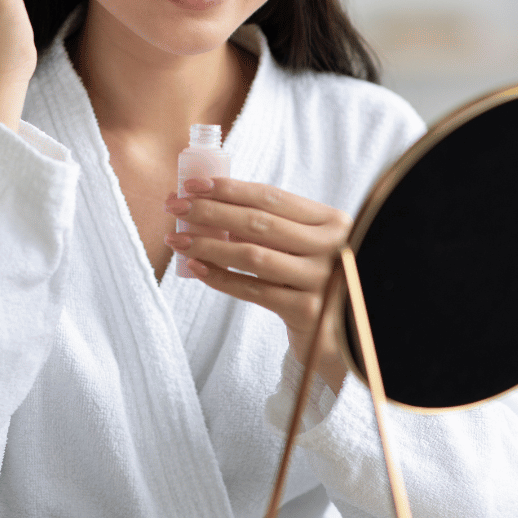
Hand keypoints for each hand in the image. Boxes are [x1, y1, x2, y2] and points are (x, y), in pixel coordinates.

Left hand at [164, 177, 350, 391]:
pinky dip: (220, 277)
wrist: (343, 332)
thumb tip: (207, 203)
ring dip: (208, 244)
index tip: (191, 185)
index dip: (228, 188)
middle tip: (173, 207)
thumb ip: (272, 225)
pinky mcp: (307, 311)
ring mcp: (321, 280)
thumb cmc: (312, 277)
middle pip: (258, 222)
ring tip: (176, 239)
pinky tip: (196, 268)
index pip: (271, 197)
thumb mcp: (304, 244)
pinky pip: (253, 291)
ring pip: (252, 256)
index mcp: (330, 220)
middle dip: (209, 211)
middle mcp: (332, 246)